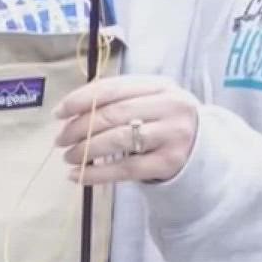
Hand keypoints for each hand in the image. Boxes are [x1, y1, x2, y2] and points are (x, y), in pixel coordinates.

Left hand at [54, 75, 200, 186]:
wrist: (203, 148)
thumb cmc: (163, 121)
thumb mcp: (149, 101)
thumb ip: (117, 100)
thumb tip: (69, 113)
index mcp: (159, 85)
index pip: (112, 88)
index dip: (80, 100)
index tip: (59, 113)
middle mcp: (170, 106)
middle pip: (112, 115)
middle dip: (79, 128)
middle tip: (60, 140)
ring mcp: (172, 135)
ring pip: (117, 141)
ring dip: (85, 150)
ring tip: (68, 157)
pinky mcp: (170, 163)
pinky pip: (126, 169)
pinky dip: (97, 173)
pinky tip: (79, 176)